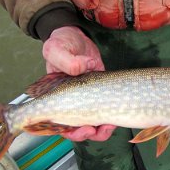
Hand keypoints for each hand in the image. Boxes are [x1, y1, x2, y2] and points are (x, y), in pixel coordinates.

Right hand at [43, 26, 116, 140]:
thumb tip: (78, 69)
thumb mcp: (57, 48)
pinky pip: (104, 112)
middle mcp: (69, 101)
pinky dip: (110, 117)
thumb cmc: (62, 43)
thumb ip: (65, 60)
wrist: (79, 36)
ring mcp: (85, 99)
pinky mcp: (99, 94)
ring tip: (110, 125)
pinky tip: (116, 116)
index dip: (66, 130)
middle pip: (74, 127)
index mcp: (53, 96)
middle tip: (95, 129)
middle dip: (85, 133)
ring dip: (99, 130)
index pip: (55, 121)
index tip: (80, 128)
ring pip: (90, 123)